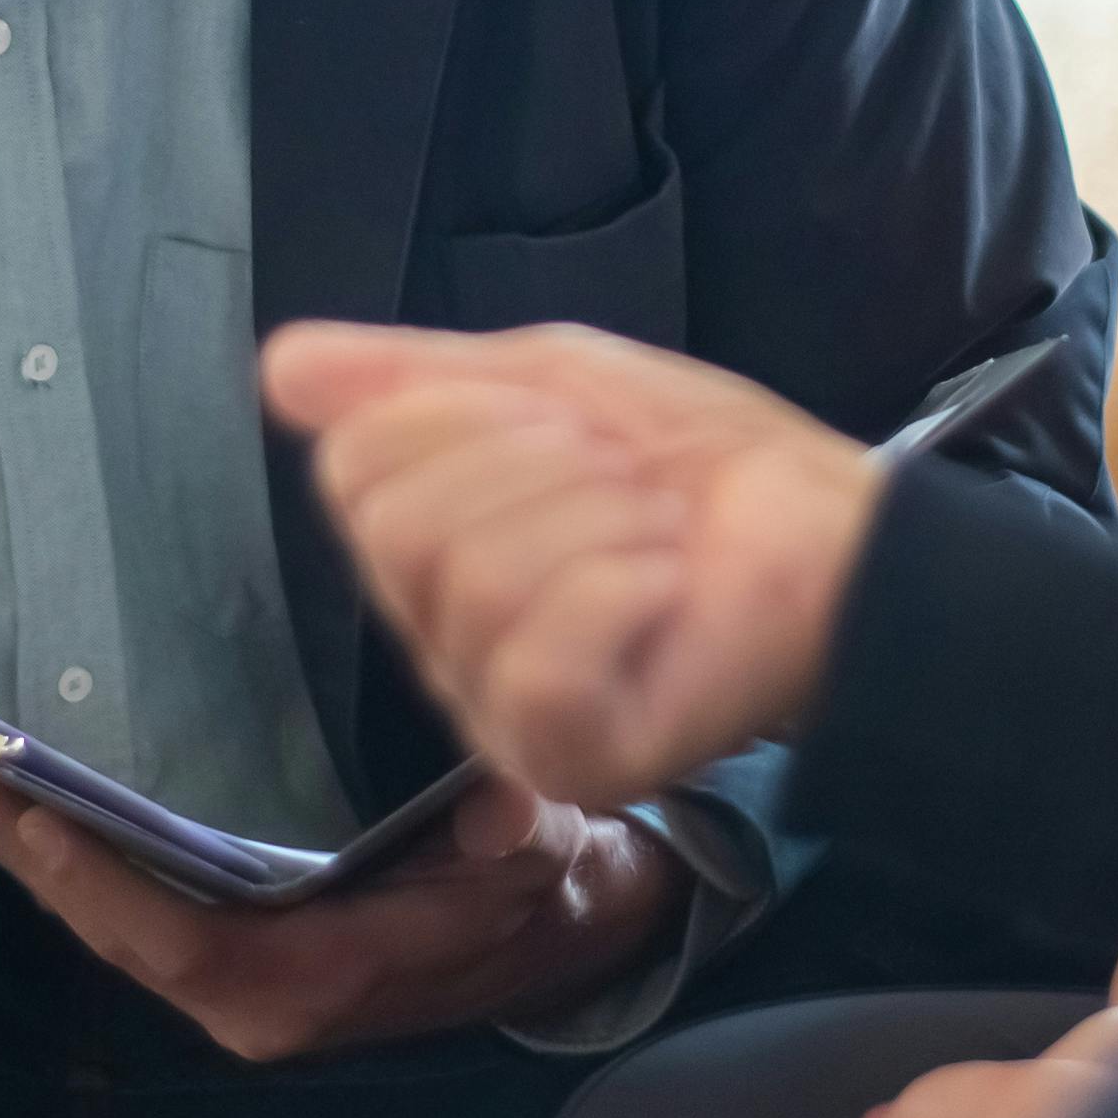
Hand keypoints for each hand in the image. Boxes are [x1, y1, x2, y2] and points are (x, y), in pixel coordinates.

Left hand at [0, 762, 683, 1060]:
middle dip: (41, 866)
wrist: (560, 936)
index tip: (39, 819)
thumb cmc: (543, 887)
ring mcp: (246, 993)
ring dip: (45, 869)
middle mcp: (264, 1004)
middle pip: (124, 940)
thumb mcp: (549, 853)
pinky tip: (39, 822)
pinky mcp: (241, 968)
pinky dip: (85, 876)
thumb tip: (500, 810)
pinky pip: (141, 926)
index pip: (183, 944)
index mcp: (322, 981)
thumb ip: (521, 836)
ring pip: (121, 936)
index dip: (103, 887)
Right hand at [260, 319, 886, 806]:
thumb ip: (414, 377)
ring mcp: (496, 710)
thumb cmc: (703, 466)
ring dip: (596, 519)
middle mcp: (441, 641)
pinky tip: (668, 591)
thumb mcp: (553, 379)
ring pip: (471, 578)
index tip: (564, 423)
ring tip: (660, 535)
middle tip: (622, 482)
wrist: (836, 537)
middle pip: (398, 522)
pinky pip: (535, 657)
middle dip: (535, 463)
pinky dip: (619, 592)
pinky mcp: (565, 755)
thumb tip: (280, 362)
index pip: (355, 465)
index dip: (465, 413)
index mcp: (426, 554)